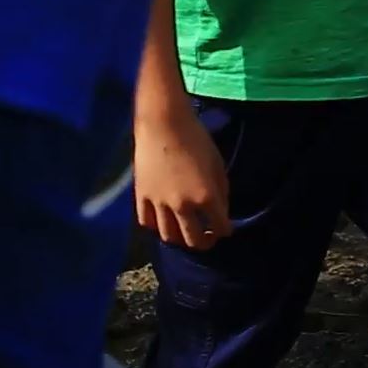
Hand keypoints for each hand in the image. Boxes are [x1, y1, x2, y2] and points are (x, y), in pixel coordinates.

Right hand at [134, 108, 230, 250]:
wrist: (163, 125)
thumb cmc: (196, 140)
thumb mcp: (218, 164)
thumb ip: (221, 191)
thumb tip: (221, 211)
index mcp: (206, 196)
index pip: (219, 227)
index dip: (225, 231)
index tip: (225, 229)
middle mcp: (183, 205)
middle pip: (193, 239)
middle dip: (204, 242)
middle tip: (207, 238)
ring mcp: (159, 203)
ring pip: (169, 236)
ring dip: (180, 239)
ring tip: (185, 233)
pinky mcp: (141, 197)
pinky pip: (147, 222)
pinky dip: (156, 227)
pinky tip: (164, 222)